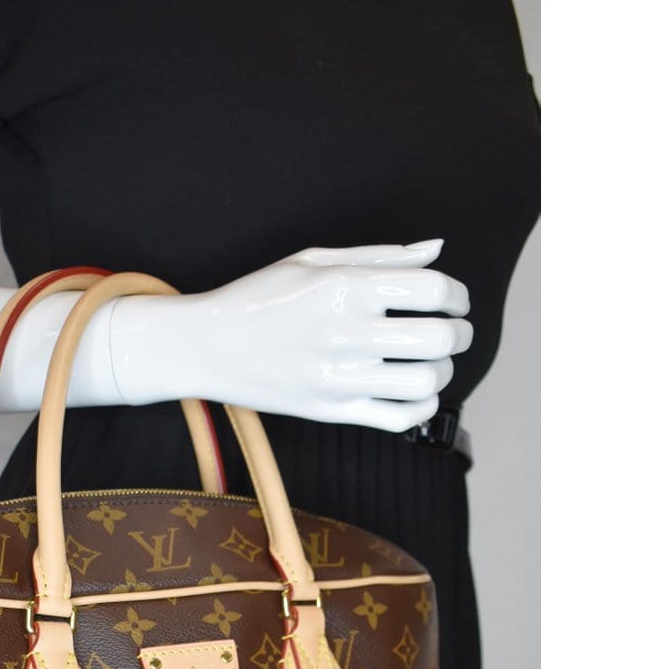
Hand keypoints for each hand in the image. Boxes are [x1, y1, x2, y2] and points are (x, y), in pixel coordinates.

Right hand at [108, 241, 471, 432]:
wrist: (209, 345)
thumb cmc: (260, 297)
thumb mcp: (314, 261)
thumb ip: (380, 256)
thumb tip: (435, 250)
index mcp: (345, 286)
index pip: (433, 290)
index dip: (457, 294)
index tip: (453, 300)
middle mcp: (346, 332)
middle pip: (439, 338)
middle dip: (459, 334)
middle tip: (453, 332)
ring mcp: (339, 375)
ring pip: (425, 383)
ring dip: (442, 372)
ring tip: (431, 363)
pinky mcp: (332, 410)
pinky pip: (398, 418)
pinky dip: (421, 407)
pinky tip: (414, 392)